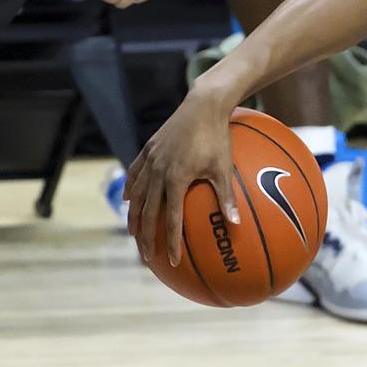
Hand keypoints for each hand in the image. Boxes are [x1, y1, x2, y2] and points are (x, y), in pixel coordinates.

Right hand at [125, 86, 239, 265]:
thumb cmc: (218, 138)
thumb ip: (227, 198)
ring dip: (134, 219)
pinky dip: (132, 191)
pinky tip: (130, 202)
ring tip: (135, 236)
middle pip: (146, 213)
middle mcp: (157, 172)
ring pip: (137, 196)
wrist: (202, 106)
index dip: (170, 241)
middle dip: (146, 238)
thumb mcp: (224, 169)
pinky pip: (135, 175)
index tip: (171, 260)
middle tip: (147, 258)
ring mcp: (150, 160)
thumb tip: (236, 225)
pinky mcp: (148, 150)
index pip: (170, 219)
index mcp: (176, 179)